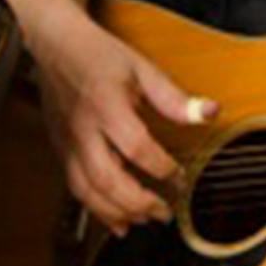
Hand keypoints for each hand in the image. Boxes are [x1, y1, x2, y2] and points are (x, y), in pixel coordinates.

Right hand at [32, 12, 213, 235]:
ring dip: (117, 213)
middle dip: (139, 203)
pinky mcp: (60, 150)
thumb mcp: (141, 68)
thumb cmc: (99, 54)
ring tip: (143, 221)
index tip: (181, 177)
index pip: (136, 147)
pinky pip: (75, 189)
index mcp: (106, 105)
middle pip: (108, 179)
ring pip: (87, 191)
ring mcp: (68, 142)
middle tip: (165, 213)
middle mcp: (83, 128)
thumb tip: (210, 112)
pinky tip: (117, 221)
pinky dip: (96, 211)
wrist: (55, 44)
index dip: (162, 168)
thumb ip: (174, 97)